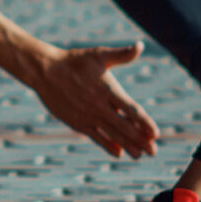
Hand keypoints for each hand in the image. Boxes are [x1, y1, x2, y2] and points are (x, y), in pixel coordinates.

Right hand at [28, 42, 158, 158]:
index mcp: (107, 89)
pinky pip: (95, 137)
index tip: (156, 134)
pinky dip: (107, 145)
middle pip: (123, 126)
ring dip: (127, 146)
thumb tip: (140, 46)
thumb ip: (122, 54)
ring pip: (111, 135)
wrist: (45, 71)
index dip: (144, 122)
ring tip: (139, 155)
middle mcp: (98, 105)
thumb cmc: (75, 61)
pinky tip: (118, 153)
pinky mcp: (77, 122)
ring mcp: (87, 116)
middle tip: (154, 151)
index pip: (130, 109)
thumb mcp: (99, 54)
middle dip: (140, 140)